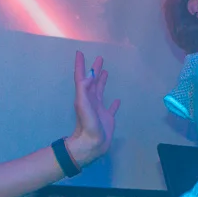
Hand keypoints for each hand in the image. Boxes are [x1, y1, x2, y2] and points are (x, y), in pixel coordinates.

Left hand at [64, 51, 119, 166]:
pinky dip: (114, 103)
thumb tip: (91, 74)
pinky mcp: (107, 117)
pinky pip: (111, 108)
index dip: (80, 65)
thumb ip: (84, 88)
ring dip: (102, 81)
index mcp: (84, 96)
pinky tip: (117, 100)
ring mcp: (99, 109)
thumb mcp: (82, 104)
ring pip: (101, 91)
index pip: (82, 77)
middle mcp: (91, 100)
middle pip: (93, 81)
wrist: (92, 143)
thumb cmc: (87, 123)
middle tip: (100, 58)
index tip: (80, 53)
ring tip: (106, 71)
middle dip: (95, 69)